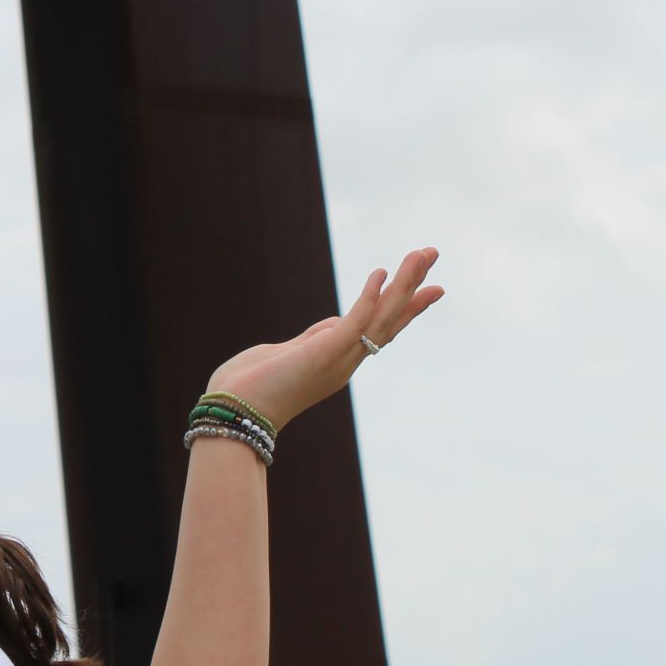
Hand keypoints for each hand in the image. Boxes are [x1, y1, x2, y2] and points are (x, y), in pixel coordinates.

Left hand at [204, 247, 443, 429]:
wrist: (234, 412)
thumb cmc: (251, 386)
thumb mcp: (291, 353)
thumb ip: (314, 339)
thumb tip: (331, 326)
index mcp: (339, 359)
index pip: (381, 327)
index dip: (406, 307)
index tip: (431, 287)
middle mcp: (346, 360)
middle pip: (389, 318)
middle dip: (411, 284)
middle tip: (431, 252)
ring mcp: (337, 358)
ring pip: (380, 316)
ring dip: (402, 283)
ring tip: (421, 254)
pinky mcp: (323, 354)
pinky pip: (354, 322)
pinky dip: (369, 298)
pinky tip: (380, 273)